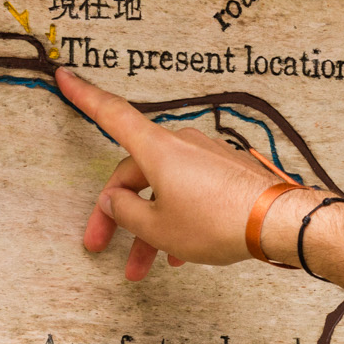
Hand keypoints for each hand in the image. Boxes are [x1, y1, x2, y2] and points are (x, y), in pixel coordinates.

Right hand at [57, 66, 314, 279]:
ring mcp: (206, 157)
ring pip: (164, 190)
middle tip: (101, 244)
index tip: (65, 76)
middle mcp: (181, 145)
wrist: (277, 222)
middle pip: (136, 172)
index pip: (112, 114)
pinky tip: (181, 253)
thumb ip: (126, 212)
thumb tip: (114, 198)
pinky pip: (191, 193)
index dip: (84, 97)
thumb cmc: (217, 220)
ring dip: (151, 227)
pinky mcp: (226, 172)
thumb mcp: (158, 227)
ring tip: (144, 267)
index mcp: (157, 149)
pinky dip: (180, 219)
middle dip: (118, 213)